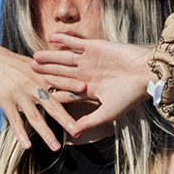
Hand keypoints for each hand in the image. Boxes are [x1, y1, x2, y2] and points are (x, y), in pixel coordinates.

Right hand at [0, 41, 77, 151]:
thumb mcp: (29, 62)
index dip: (72, 86)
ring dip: (46, 134)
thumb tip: (62, 73)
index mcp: (40, 73)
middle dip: (66, 119)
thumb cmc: (8, 61)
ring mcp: (19, 94)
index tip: (87, 92)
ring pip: (35, 117)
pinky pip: (15, 121)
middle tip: (79, 132)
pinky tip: (27, 147)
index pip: (60, 80)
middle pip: (52, 104)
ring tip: (56, 148)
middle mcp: (32, 84)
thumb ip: (45, 70)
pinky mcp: (5, 102)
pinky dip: (21, 134)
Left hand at [31, 37, 152, 135]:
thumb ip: (89, 121)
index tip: (37, 95)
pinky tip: (51, 38)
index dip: (53, 93)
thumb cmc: (129, 96)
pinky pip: (76, 42)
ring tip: (34, 56)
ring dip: (50, 57)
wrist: (145, 74)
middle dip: (46, 72)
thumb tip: (73, 134)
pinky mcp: (95, 47)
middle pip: (62, 73)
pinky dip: (64, 40)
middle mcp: (87, 74)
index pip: (66, 92)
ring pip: (64, 58)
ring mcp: (89, 60)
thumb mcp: (107, 113)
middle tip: (29, 71)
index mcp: (89, 90)